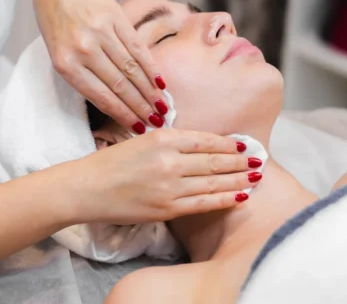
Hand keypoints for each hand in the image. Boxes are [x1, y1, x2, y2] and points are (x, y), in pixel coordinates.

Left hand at [34, 0, 165, 132]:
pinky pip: (137, 48)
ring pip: (131, 69)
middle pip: (119, 85)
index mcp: (65, 63)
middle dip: (140, 107)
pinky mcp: (116, 18)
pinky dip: (150, 67)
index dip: (122, 114)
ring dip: (149, 91)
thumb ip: (81, 75)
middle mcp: (83, 49)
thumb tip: (113, 103)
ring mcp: (101, 32)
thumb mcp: (59, 52)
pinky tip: (160, 82)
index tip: (138, 128)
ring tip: (162, 106)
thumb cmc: (58, 22)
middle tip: (157, 122)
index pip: (100, 96)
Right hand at [62, 129, 260, 224]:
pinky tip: (240, 195)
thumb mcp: (141, 139)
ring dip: (238, 179)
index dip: (230, 143)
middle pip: (215, 160)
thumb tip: (204, 144)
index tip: (245, 144)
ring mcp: (169, 187)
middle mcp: (169, 161)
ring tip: (255, 176)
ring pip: (213, 182)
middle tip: (259, 159)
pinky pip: (203, 203)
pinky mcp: (166, 209)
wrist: (86, 189)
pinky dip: (225, 199)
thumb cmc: (111, 162)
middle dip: (240, 161)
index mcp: (162, 138)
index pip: (206, 140)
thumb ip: (171, 140)